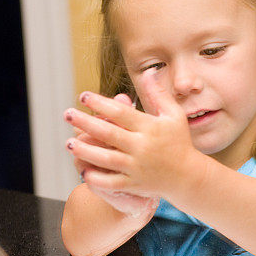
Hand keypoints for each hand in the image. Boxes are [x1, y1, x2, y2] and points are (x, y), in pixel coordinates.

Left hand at [64, 72, 204, 199]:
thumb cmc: (179, 142)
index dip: (100, 103)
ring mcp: (137, 167)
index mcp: (150, 128)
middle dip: (85, 123)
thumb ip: (158, 94)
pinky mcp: (135, 184)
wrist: (188, 176)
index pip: (120, 113)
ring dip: (85, 151)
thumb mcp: (173, 115)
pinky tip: (82, 169)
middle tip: (67, 114)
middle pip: (108, 134)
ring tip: (69, 142)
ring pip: (106, 159)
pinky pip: (111, 183)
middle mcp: (142, 147)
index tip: (83, 96)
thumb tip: (148, 71)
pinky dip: (96, 178)